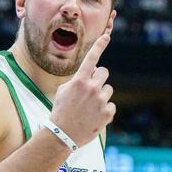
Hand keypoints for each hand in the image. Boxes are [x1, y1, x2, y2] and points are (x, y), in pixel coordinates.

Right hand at [50, 11, 116, 146]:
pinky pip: (111, 105)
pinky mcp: (108, 113)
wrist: (62, 135)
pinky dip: (104, 110)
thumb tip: (89, 75)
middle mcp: (92, 88)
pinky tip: (94, 117)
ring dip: (102, 96)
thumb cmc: (60, 112)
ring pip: (108, 90)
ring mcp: (101, 100)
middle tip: (90, 90)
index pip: (91, 58)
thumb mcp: (63, 92)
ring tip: (90, 108)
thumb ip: (76, 81)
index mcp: (79, 81)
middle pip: (104, 72)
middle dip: (98, 79)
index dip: (99, 45)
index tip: (106, 36)